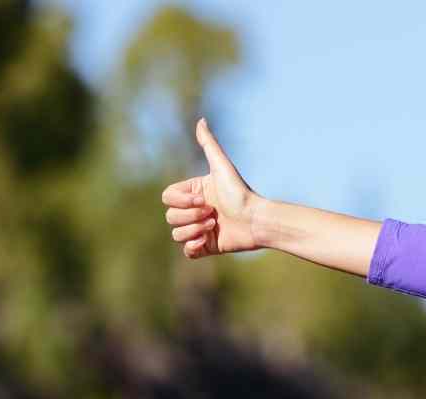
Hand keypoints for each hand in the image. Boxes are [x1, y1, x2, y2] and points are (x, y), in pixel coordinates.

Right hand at [162, 118, 260, 258]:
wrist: (257, 219)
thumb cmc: (241, 192)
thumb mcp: (222, 166)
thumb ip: (209, 144)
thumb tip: (201, 120)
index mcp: (193, 193)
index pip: (168, 197)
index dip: (181, 200)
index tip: (203, 199)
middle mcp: (194, 211)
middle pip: (170, 216)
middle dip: (190, 216)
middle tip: (212, 213)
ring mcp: (198, 229)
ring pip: (176, 233)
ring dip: (193, 230)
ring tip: (214, 226)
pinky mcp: (206, 247)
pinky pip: (187, 251)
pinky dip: (192, 246)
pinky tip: (206, 240)